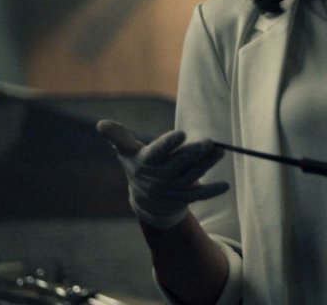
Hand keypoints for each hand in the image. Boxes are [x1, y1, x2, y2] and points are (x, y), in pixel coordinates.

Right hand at [97, 120, 228, 228]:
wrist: (147, 202)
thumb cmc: (139, 166)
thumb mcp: (127, 152)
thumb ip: (119, 137)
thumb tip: (100, 124)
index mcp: (145, 163)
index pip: (157, 153)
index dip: (168, 144)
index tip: (181, 133)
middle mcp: (159, 178)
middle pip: (178, 165)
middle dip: (193, 154)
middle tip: (209, 141)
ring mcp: (172, 189)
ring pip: (191, 176)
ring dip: (207, 165)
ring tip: (220, 151)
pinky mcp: (185, 198)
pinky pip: (199, 196)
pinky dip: (212, 191)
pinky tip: (225, 185)